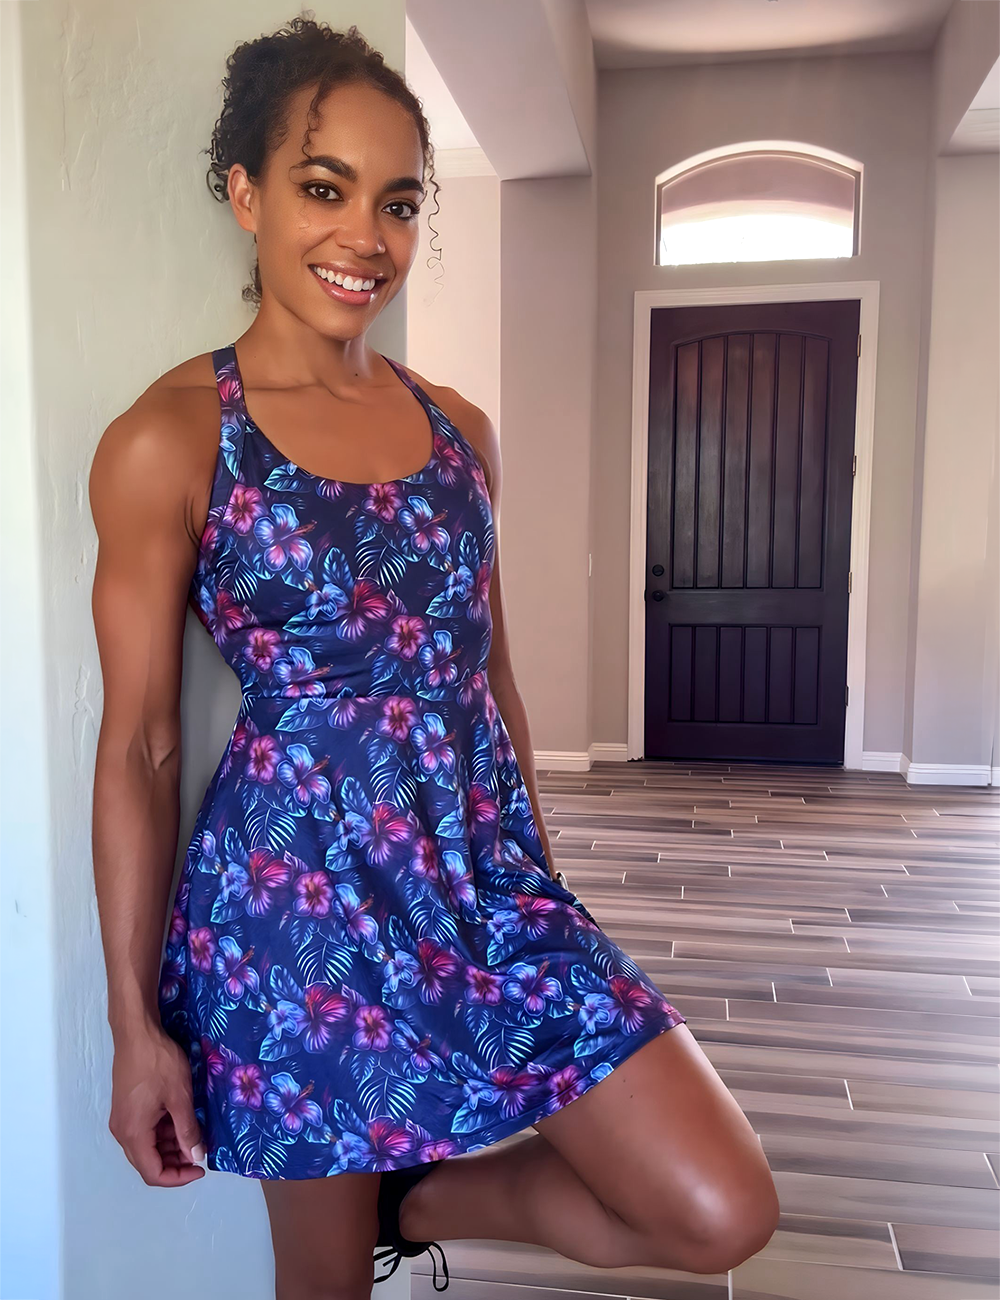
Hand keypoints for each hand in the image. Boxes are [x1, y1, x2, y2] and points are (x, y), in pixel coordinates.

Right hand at [109, 1024, 205, 1186]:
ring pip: (147, 1146)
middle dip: (175, 1162)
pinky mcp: (126, 1107)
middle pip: (148, 1162)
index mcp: (133, 1134)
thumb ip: (188, 1131)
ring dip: (170, 1146)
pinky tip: (181, 1120)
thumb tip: (197, 1156)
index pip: (153, 1173)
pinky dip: (163, 1131)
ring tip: (195, 1133)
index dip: (178, 1177)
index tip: (200, 1168)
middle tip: (200, 1151)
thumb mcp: (180, 1098)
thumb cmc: (158, 1063)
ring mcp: (122, 1119)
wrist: (137, 1033)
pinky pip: (144, 1130)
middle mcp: (123, 1132)